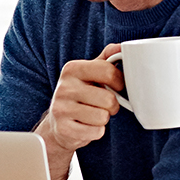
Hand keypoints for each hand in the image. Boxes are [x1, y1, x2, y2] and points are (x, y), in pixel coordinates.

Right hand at [34, 44, 122, 179]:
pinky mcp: (62, 129)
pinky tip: (85, 126)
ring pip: (103, 117)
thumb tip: (121, 47)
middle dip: (112, 105)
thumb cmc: (81, 95)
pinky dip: (96, 132)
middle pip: (108, 99)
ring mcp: (61, 109)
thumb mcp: (91, 73)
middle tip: (103, 105)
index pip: (108, 71)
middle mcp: (64, 87)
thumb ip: (106, 59)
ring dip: (103, 119)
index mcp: (72, 69)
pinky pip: (96, 132)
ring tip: (93, 114)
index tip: (117, 86)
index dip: (120, 82)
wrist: (58, 122)